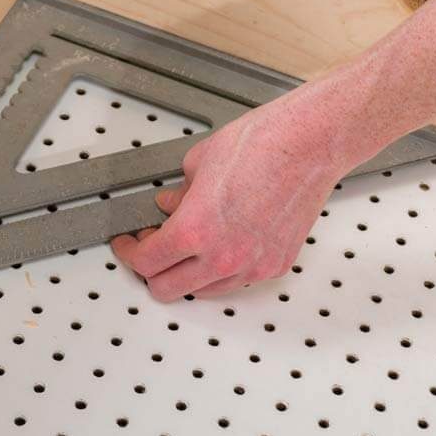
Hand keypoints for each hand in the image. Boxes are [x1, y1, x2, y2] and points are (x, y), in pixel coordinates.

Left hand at [111, 90, 349, 300]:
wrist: (308, 144)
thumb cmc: (262, 144)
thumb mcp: (199, 161)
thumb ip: (178, 192)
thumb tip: (171, 204)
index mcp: (195, 230)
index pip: (147, 262)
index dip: (129, 253)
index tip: (127, 244)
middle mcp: (223, 256)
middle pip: (168, 289)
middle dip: (152, 271)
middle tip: (149, 247)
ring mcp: (252, 266)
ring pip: (204, 291)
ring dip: (187, 274)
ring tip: (186, 246)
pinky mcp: (276, 264)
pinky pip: (238, 281)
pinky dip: (221, 270)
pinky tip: (219, 245)